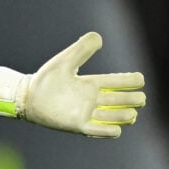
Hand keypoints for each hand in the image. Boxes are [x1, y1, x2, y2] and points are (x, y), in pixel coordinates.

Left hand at [24, 31, 145, 137]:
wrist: (28, 97)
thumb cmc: (46, 79)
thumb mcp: (65, 61)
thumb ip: (81, 49)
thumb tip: (99, 36)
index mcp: (90, 84)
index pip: (115, 82)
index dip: (129, 81)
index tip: (140, 79)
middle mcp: (91, 99)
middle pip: (119, 100)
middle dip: (132, 100)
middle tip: (140, 98)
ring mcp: (86, 113)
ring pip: (113, 116)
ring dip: (124, 115)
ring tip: (131, 113)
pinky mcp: (78, 125)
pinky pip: (98, 131)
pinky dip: (109, 131)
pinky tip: (116, 128)